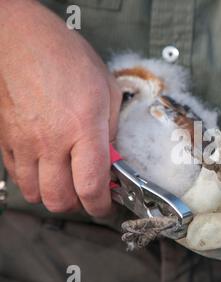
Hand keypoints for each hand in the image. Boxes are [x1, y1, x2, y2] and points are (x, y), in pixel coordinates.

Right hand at [0, 1, 120, 215]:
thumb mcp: (107, 90)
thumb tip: (113, 158)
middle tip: (88, 195)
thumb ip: (111, 130)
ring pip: (35, 194)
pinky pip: (16, 176)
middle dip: (78, 205)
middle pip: (60, 200)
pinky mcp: (5, 139)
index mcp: (83, 128)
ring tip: (67, 182)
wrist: (22, 39)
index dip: (101, 206)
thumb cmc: (66, 58)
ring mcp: (23, 142)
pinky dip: (33, 181)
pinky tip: (45, 168)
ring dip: (54, 196)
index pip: (91, 186)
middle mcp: (51, 141)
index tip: (106, 206)